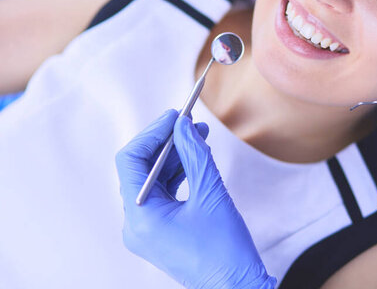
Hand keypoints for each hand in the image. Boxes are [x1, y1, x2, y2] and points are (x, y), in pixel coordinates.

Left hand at [115, 110, 275, 288]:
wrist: (235, 288)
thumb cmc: (225, 250)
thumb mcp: (211, 194)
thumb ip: (195, 154)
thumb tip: (183, 125)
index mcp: (140, 217)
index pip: (131, 161)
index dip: (152, 133)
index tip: (174, 115)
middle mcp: (136, 223)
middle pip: (141, 169)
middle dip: (166, 142)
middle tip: (188, 121)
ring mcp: (147, 229)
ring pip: (153, 180)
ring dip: (174, 156)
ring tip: (199, 135)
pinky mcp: (160, 231)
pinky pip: (163, 195)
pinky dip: (178, 174)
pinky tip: (196, 158)